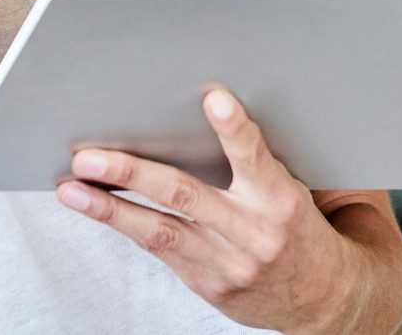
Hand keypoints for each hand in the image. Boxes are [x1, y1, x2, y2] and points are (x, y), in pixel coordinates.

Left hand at [55, 87, 376, 334]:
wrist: (328, 301)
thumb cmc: (305, 232)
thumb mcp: (298, 189)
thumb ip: (259, 159)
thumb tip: (216, 107)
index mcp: (281, 202)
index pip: (256, 158)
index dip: (234, 129)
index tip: (214, 99)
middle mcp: (252, 234)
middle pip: (185, 196)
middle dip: (132, 173)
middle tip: (91, 156)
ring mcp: (227, 263)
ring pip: (159, 231)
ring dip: (110, 208)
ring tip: (73, 189)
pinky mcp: (209, 285)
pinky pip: (161, 251)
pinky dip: (128, 227)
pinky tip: (99, 209)